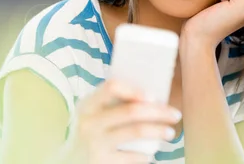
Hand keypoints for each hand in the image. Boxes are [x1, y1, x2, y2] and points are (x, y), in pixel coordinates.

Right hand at [63, 80, 181, 163]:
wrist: (68, 160)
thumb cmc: (88, 130)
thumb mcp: (91, 113)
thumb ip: (110, 102)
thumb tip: (150, 96)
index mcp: (88, 104)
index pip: (111, 87)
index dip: (134, 90)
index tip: (154, 95)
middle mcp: (89, 122)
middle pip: (131, 111)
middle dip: (158, 112)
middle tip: (175, 114)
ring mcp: (95, 143)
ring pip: (135, 132)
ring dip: (158, 131)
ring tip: (170, 133)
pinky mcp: (101, 162)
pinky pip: (131, 157)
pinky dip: (145, 155)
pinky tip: (150, 154)